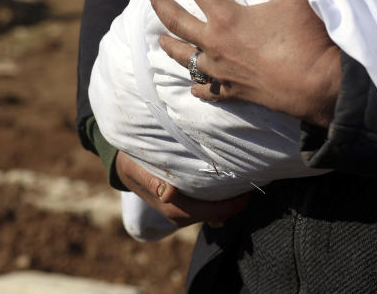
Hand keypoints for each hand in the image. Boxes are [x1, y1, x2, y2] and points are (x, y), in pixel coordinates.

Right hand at [115, 150, 249, 226]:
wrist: (123, 165)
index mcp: (172, 206)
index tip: (247, 194)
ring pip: (212, 210)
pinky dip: (219, 196)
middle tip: (253, 182)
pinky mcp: (185, 203)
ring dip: (228, 200)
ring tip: (244, 180)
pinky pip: (207, 204)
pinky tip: (229, 181)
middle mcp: (179, 213)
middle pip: (215, 213)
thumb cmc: (132, 162)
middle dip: (234, 203)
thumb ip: (153, 181)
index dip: (230, 207)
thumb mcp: (137, 168)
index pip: (209, 212)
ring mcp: (183, 210)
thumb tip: (169, 194)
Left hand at [153, 0, 341, 125]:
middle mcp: (216, 45)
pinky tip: (194, 88)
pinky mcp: (234, 92)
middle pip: (178, 23)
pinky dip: (198, 87)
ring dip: (172, 47)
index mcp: (227, 18)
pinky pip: (208, 91)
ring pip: (186, 59)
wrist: (317, 85)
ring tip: (161, 41)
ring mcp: (222, 71)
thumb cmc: (305, 37)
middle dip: (162, 6)